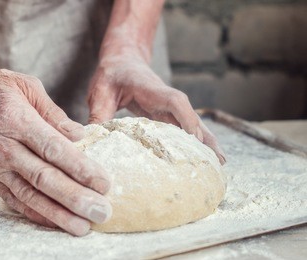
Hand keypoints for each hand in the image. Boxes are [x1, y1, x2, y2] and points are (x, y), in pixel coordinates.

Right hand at [0, 65, 111, 235]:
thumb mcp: (28, 87)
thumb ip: (55, 114)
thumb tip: (79, 135)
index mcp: (17, 122)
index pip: (55, 150)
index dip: (81, 169)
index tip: (103, 183)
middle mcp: (3, 148)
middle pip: (45, 178)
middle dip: (75, 198)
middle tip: (100, 212)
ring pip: (30, 195)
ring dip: (58, 214)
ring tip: (82, 226)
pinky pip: (13, 200)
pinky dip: (35, 213)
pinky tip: (55, 221)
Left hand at [88, 47, 225, 163]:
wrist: (121, 61)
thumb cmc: (112, 74)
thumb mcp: (100, 92)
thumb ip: (98, 114)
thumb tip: (93, 140)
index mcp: (151, 90)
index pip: (175, 101)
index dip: (186, 118)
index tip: (194, 138)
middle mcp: (165, 98)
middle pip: (190, 116)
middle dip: (204, 137)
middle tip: (218, 160)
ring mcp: (167, 106)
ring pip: (190, 123)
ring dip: (204, 141)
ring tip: (218, 162)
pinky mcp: (164, 113)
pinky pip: (182, 127)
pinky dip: (193, 140)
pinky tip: (200, 155)